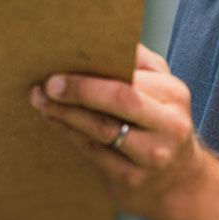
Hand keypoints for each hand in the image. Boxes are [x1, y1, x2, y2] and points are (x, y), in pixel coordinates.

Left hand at [29, 43, 209, 219]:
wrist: (177, 182)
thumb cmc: (160, 124)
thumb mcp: (161, 91)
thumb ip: (139, 63)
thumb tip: (100, 37)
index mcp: (174, 94)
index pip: (130, 77)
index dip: (92, 71)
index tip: (61, 64)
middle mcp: (169, 125)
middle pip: (119, 99)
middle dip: (79, 89)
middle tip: (47, 84)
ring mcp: (152, 155)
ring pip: (101, 127)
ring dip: (65, 112)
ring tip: (40, 100)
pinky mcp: (132, 179)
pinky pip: (92, 151)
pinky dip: (68, 132)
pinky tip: (53, 120)